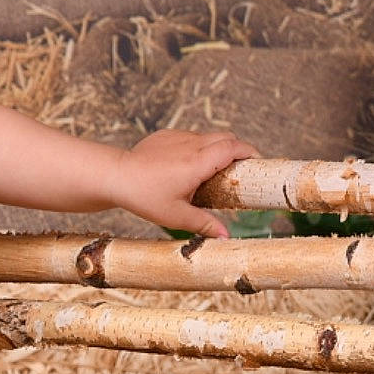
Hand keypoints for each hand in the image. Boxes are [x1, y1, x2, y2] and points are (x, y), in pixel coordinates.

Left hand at [107, 129, 256, 237]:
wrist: (115, 176)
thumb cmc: (144, 197)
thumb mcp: (177, 216)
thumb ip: (204, 224)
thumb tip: (226, 238)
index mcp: (198, 162)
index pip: (234, 147)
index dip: (250, 152)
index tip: (258, 162)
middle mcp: (191, 144)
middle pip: (226, 137)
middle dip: (238, 149)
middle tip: (241, 168)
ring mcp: (177, 136)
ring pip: (208, 136)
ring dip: (217, 148)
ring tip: (214, 171)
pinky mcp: (165, 135)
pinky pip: (190, 137)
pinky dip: (197, 147)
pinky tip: (188, 166)